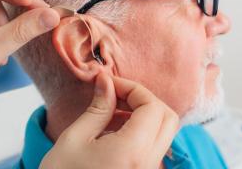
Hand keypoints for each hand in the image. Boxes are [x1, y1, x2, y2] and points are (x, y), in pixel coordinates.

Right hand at [40, 73, 178, 168]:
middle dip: (143, 99)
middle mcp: (149, 164)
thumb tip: (106, 81)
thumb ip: (98, 107)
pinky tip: (113, 129)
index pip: (152, 107)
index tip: (110, 84)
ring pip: (163, 131)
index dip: (133, 88)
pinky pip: (153, 145)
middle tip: (116, 95)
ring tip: (111, 112)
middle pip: (167, 117)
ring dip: (142, 113)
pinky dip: (140, 129)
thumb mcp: (75, 138)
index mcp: (133, 152)